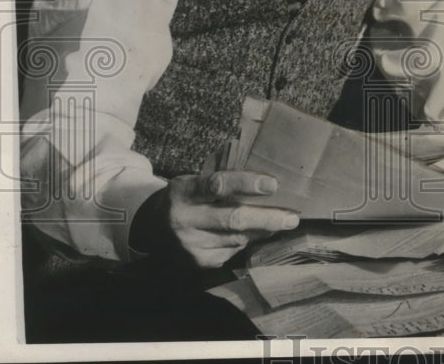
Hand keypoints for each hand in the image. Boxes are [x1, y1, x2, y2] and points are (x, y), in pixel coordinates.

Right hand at [165, 171, 299, 267]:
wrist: (151, 227)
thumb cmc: (186, 197)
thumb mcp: (195, 181)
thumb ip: (224, 184)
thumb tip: (269, 189)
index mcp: (185, 190)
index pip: (218, 185)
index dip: (246, 184)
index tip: (273, 185)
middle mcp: (185, 219)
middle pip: (233, 219)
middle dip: (267, 218)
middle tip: (292, 217)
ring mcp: (190, 244)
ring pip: (237, 238)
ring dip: (262, 230)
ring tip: (280, 222)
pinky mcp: (197, 263)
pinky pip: (232, 251)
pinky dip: (246, 242)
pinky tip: (250, 234)